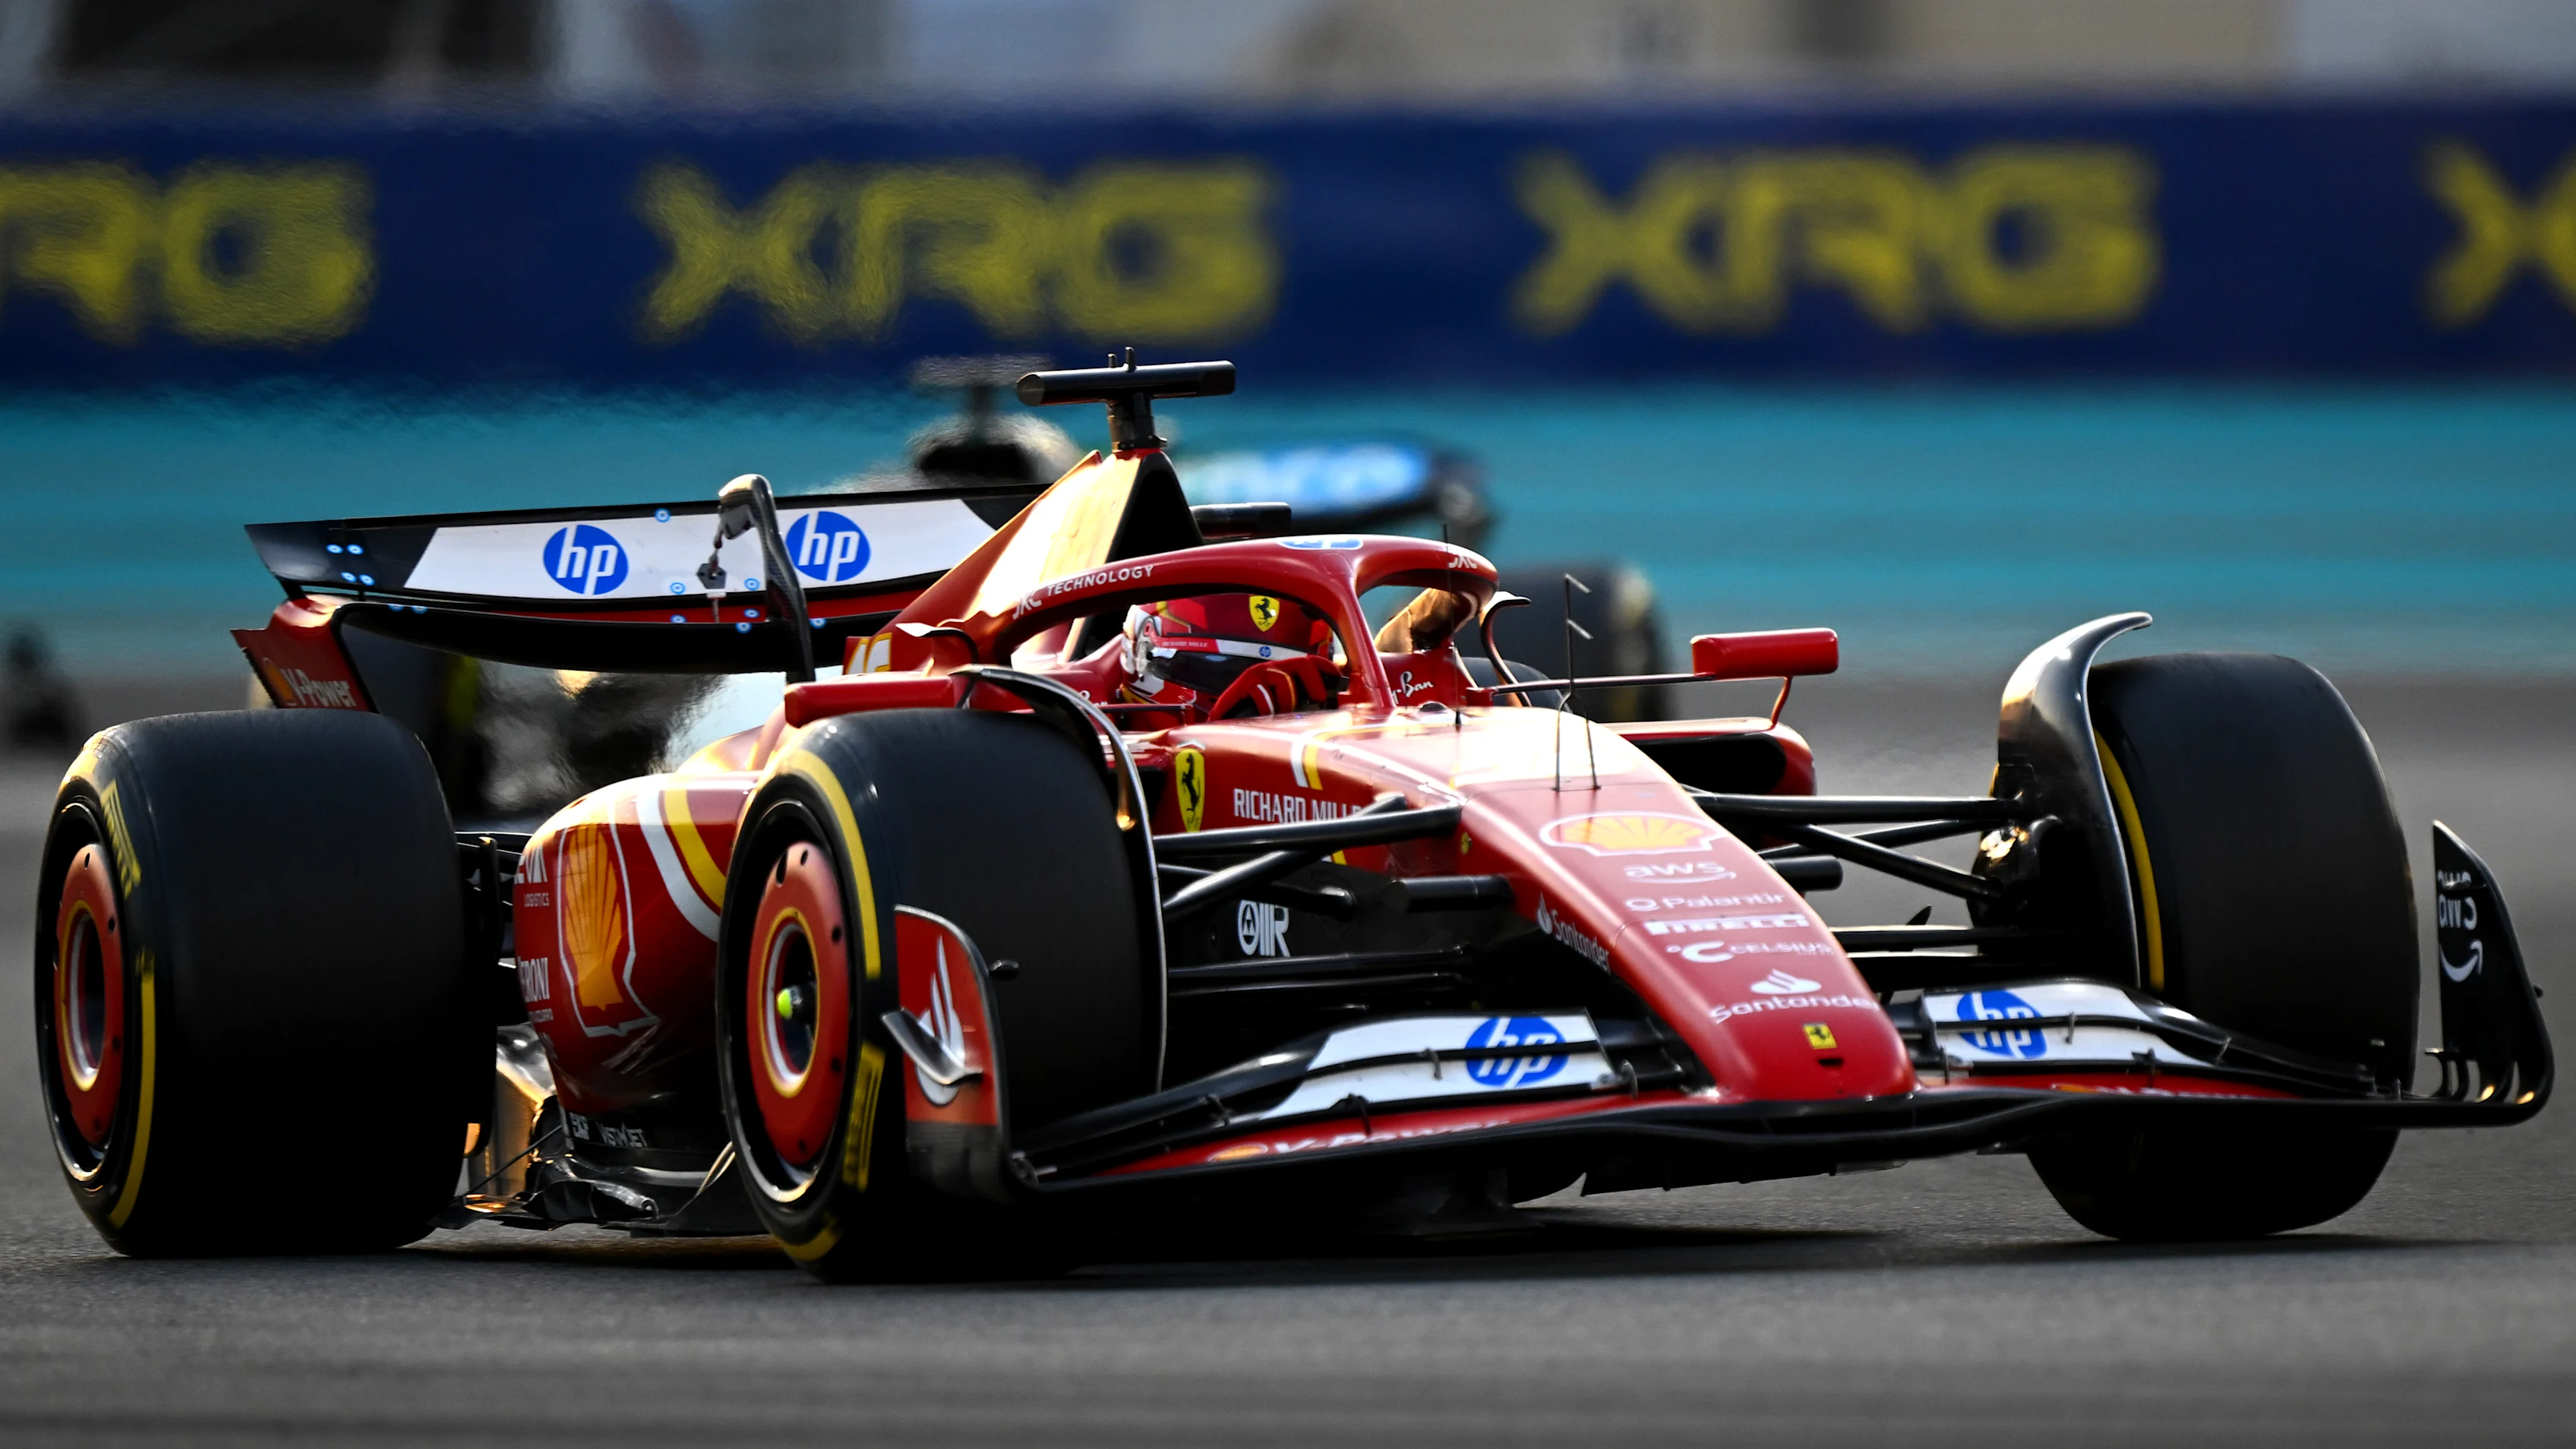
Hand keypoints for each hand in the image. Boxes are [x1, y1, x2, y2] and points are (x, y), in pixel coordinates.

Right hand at [1207, 655, 1345, 718]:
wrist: (1223, 726)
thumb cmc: (1256, 719)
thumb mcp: (1282, 711)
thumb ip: (1302, 708)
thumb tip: (1328, 714)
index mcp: (1285, 673)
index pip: (1310, 662)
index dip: (1326, 666)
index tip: (1338, 677)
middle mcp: (1273, 669)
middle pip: (1302, 663)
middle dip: (1314, 681)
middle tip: (1319, 700)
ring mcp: (1258, 674)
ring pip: (1283, 679)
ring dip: (1289, 700)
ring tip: (1286, 716)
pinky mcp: (1244, 683)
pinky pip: (1261, 692)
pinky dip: (1267, 707)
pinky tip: (1266, 718)